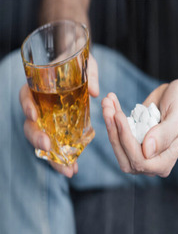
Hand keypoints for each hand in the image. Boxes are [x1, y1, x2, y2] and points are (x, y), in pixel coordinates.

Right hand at [19, 53, 98, 177]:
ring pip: (44, 141)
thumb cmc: (79, 63)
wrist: (81, 68)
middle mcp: (41, 107)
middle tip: (47, 147)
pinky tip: (73, 168)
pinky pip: (58, 146)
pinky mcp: (61, 130)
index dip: (26, 105)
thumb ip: (90, 75)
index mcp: (39, 88)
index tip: (33, 114)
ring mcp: (50, 121)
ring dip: (52, 158)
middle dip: (37, 137)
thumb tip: (95, 92)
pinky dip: (64, 158)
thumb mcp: (87, 64)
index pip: (26, 96)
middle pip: (31, 124)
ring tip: (68, 171)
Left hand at [101, 79, 177, 176]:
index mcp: (164, 163)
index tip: (119, 116)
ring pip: (117, 145)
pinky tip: (111, 102)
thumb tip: (147, 151)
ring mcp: (139, 153)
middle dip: (114, 131)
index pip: (140, 161)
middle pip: (124, 155)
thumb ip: (165, 135)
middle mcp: (150, 162)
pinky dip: (111, 119)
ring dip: (110, 124)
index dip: (126, 140)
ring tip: (107, 102)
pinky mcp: (131, 141)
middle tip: (109, 107)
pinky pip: (117, 135)